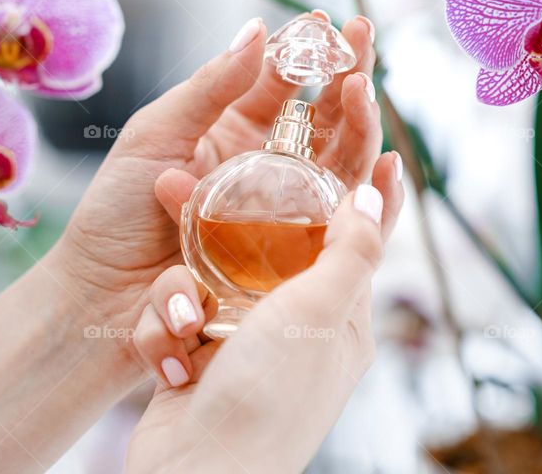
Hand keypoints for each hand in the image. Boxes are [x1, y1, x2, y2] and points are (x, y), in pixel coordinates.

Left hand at [46, 12, 381, 386]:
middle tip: (365, 38)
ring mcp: (283, 210)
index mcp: (230, 131)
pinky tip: (384, 167)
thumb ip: (209, 87)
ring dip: (358, 124)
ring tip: (361, 89)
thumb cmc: (114, 213)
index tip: (331, 21)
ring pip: (339, 162)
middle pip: (323, 117)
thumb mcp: (156, 136)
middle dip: (348, 75)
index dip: (307, 50)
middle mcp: (265, 167)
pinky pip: (341, 222)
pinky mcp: (294, 255)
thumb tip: (257, 29)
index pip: (281, 82)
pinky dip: (369, 195)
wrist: (100, 297)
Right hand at [126, 155, 403, 472]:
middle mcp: (296, 325)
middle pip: (271, 248)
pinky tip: (173, 365)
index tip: (371, 143)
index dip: (366, 192)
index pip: (361, 240)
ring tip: (185, 319)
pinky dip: (167, 334)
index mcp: (340, 317)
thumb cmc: (267, 397)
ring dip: (186, 295)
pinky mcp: (199, 356)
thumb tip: (374, 195)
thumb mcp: (320, 313)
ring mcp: (244, 342)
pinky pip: (178, 314)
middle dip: (233, 230)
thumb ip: (350, 251)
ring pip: (210, 277)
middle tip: (199, 192)